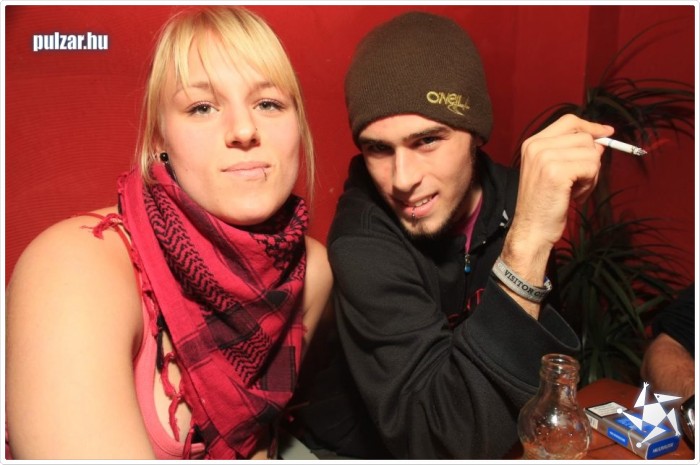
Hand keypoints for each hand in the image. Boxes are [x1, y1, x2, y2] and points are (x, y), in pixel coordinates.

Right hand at [498, 114, 612, 315]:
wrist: (531, 229)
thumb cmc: (543, 204)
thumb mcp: (553, 171)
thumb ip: (570, 153)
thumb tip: (599, 143)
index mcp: (532, 143)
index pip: (568, 121)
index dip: (590, 126)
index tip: (607, 133)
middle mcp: (536, 146)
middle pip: (584, 137)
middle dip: (590, 160)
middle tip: (578, 182)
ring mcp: (545, 157)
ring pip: (591, 153)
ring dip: (591, 174)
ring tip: (575, 190)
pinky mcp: (557, 171)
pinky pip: (591, 167)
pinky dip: (590, 184)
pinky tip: (575, 196)